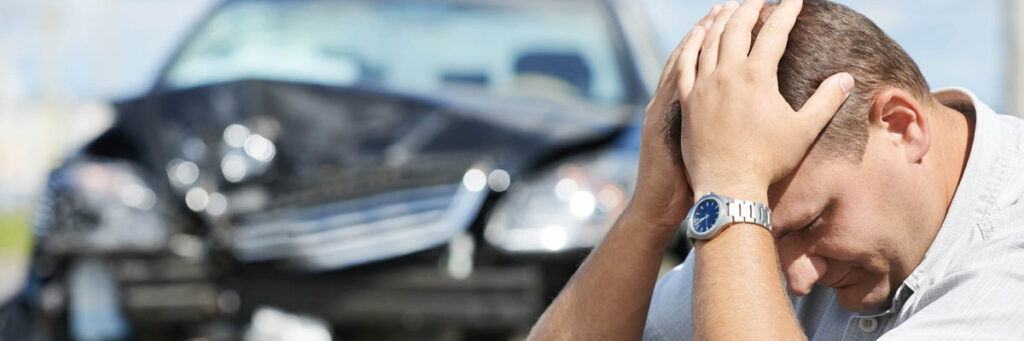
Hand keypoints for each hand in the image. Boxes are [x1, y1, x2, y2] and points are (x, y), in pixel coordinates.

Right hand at [629, 4, 724, 231]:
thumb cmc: (682, 184)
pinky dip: (684, 62)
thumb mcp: (695, 148)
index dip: (713, 39)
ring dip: (700, 36)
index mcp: (679, 104)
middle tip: (730, 3)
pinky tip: (698, 44)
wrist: (659, 206)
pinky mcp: (663, 121)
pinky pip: (674, 83)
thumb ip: (712, 125)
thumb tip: (741, 112)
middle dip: (713, 26)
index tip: (731, 16)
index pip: (699, 63)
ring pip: (682, 63)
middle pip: (694, 54)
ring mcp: (665, 109)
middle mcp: (671, 101)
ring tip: (718, 13)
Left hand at [680, 0, 853, 201]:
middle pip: (737, 28)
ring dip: (720, 20)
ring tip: (728, 6)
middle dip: (749, 8)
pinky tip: (698, 33)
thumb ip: (826, 101)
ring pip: (709, 41)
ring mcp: (703, 86)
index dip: (785, 13)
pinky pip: (685, 63)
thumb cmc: (769, 161)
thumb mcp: (804, 131)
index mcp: (756, 77)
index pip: (773, 33)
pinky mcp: (687, 100)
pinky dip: (692, 44)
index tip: (794, 0)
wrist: (728, 186)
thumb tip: (846, 78)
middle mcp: (726, 74)